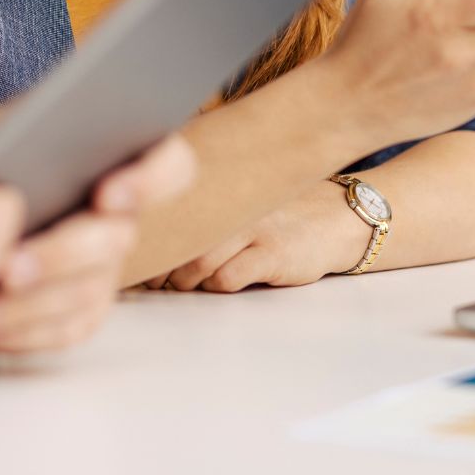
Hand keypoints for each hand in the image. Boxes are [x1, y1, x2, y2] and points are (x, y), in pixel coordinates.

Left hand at [0, 133, 195, 351]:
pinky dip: (20, 330)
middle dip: (63, 254)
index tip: (106, 194)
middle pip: (119, 236)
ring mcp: (96, 263)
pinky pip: (66, 328)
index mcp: (97, 148)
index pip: (166, 160)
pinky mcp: (76, 306)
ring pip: (89, 290)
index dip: (150, 178)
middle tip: (8, 267)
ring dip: (32, 303)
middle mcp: (109, 209)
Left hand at [148, 179, 365, 292]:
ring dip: (183, 280)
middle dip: (159, 264)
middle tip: (148, 278)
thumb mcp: (243, 196)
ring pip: (199, 261)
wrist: (338, 218)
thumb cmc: (282, 210)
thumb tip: (162, 225)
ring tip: (177, 286)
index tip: (135, 251)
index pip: (174, 209)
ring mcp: (254, 230)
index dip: (150, 236)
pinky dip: (215, 286)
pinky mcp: (273, 255)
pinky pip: (229, 278)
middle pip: (180, 238)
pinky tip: (216, 285)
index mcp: (221, 188)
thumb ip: (209, 203)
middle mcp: (234, 206)